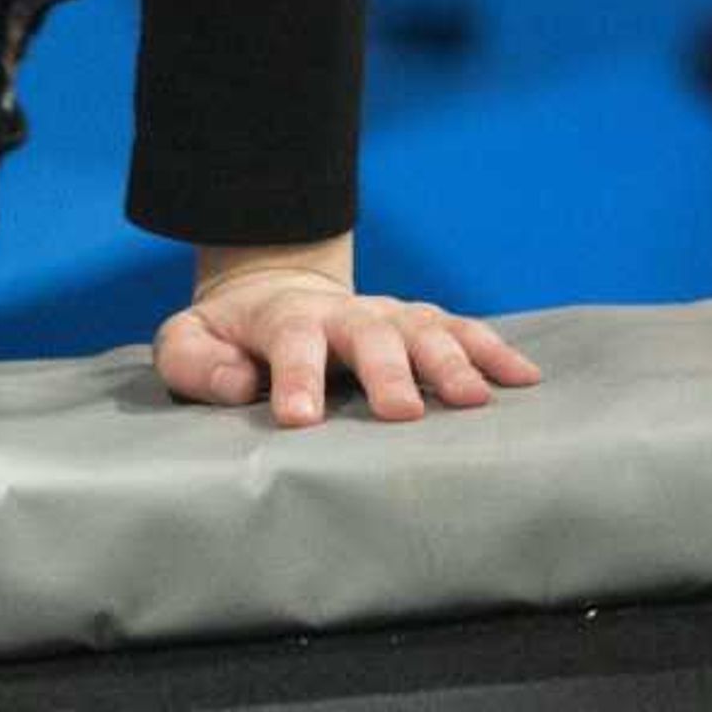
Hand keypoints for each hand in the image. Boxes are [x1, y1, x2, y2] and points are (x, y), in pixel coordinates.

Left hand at [153, 267, 540, 429]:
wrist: (275, 294)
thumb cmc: (231, 338)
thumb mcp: (189, 341)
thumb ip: (196, 361)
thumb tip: (235, 382)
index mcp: (283, 319)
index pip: (290, 342)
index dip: (294, 378)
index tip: (299, 418)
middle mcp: (344, 314)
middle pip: (368, 335)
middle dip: (386, 372)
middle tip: (401, 414)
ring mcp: (387, 316)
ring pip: (423, 330)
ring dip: (449, 362)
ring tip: (473, 401)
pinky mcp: (419, 325)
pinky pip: (462, 330)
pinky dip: (493, 350)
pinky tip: (523, 379)